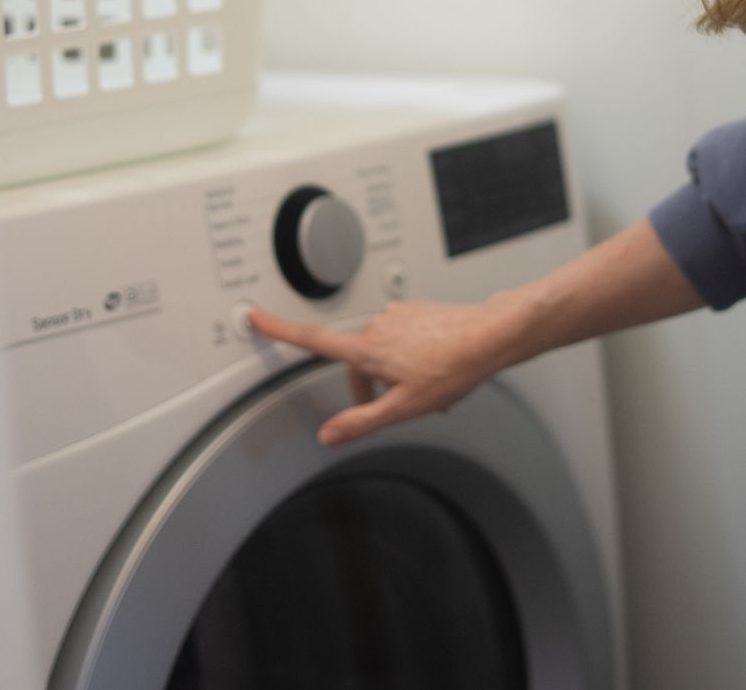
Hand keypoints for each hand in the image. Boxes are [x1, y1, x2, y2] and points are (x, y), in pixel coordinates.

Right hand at [246, 296, 533, 446]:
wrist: (490, 335)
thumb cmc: (452, 367)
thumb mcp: (404, 407)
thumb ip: (361, 422)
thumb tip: (329, 435)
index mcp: (367, 349)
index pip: (312, 341)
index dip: (279, 330)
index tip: (255, 316)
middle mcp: (377, 326)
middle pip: (355, 362)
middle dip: (370, 386)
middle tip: (398, 405)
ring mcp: (398, 315)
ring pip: (382, 352)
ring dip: (395, 372)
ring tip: (428, 388)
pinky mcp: (416, 310)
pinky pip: (402, 338)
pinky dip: (412, 357)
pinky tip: (437, 369)